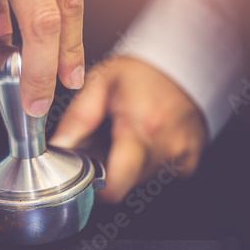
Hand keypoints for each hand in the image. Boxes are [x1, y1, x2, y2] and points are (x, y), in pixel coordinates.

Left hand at [50, 57, 206, 202]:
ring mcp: (182, 155)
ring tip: (130, 132)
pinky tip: (148, 135)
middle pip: (126, 183)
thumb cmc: (141, 70)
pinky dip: (150, 160)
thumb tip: (58, 146)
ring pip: (142, 179)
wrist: (183, 63)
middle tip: (109, 139)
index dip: (97, 186)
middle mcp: (165, 146)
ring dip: (130, 162)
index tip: (90, 169)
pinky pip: (162, 172)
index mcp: (140, 127)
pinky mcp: (191, 159)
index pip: (115, 187)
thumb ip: (77, 117)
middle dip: (111, 168)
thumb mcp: (100, 83)